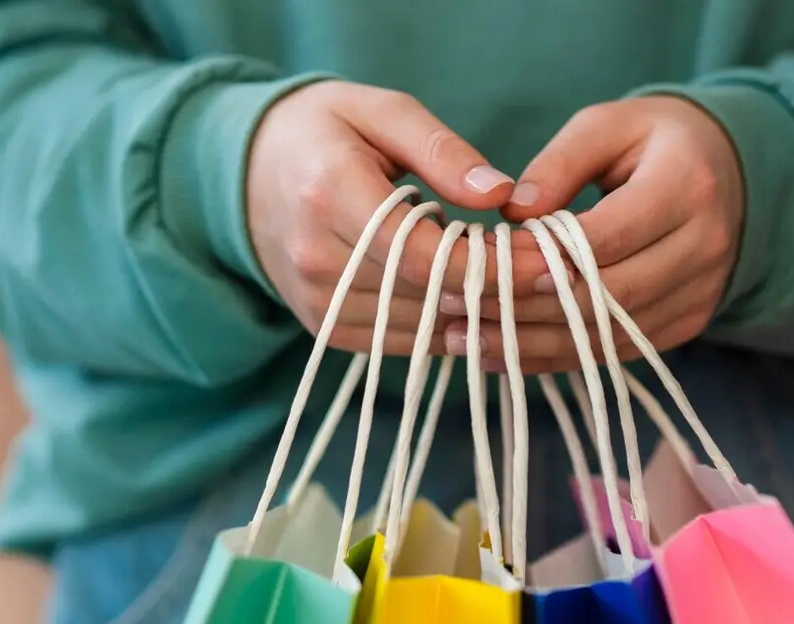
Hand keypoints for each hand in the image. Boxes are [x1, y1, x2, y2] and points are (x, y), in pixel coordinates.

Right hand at [247, 80, 551, 352]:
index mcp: (330, 193)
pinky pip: (401, 343)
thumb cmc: (325, 131)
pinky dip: (443, 326)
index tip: (546, 261)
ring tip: (514, 282)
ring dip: (474, 312)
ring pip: (419, 329)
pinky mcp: (324, 328)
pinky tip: (471, 298)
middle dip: (495, 290)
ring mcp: (316, 301)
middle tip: (547, 272)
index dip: (492, 267)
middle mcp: (316, 257)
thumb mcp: (381, 111)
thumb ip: (441, 150)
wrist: (246, 173)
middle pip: (427, 298)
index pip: (424, 256)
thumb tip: (499, 194)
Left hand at [444, 96, 744, 372]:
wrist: (731, 173)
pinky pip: (616, 352)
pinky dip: (558, 357)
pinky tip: (504, 353)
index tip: (481, 264)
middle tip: (456, 308)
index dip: (542, 258)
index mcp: (687, 186)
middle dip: (526, 307)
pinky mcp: (688, 324)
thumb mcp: (608, 125)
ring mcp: (701, 293)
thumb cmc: (654, 141)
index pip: (608, 236)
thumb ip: (559, 162)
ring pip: (608, 336)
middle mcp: (704, 247)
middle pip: (608, 296)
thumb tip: (512, 212)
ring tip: (465, 339)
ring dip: (533, 343)